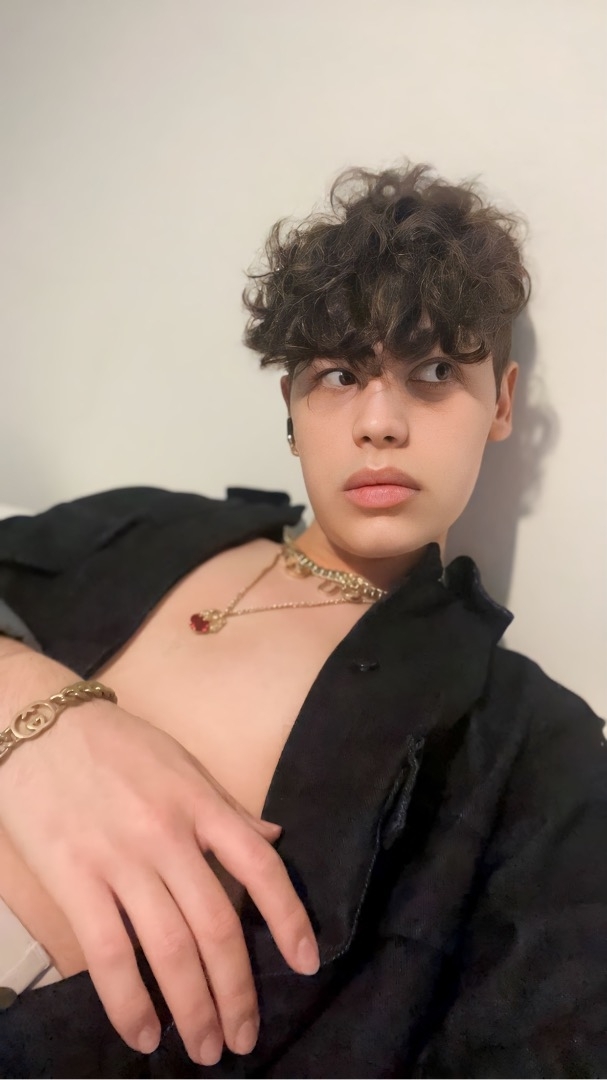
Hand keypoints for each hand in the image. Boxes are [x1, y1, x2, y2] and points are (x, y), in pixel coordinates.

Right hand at [0, 700, 318, 1065]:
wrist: (38, 724)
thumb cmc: (115, 744)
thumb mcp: (181, 762)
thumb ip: (227, 807)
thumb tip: (273, 837)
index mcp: (200, 803)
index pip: (260, 866)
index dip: (289, 919)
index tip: (306, 964)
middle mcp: (168, 834)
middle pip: (217, 924)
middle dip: (236, 990)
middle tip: (244, 1036)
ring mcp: (120, 859)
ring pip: (170, 948)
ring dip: (194, 1008)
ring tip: (207, 1047)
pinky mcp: (74, 879)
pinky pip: (109, 953)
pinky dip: (130, 1002)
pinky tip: (146, 1033)